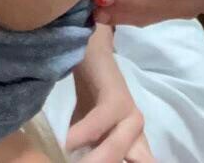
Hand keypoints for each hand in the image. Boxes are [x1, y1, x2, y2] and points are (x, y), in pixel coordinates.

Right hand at [68, 26, 154, 161]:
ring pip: (116, 152)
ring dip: (95, 160)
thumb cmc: (88, 96)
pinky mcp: (117, 99)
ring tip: (69, 161)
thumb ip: (86, 153)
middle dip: (106, 161)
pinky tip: (65, 143)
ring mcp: (130, 117)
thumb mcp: (87, 136)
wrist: (89, 51)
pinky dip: (81, 136)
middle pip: (138, 162)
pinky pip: (100, 123)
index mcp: (134, 148)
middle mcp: (138, 135)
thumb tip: (68, 160)